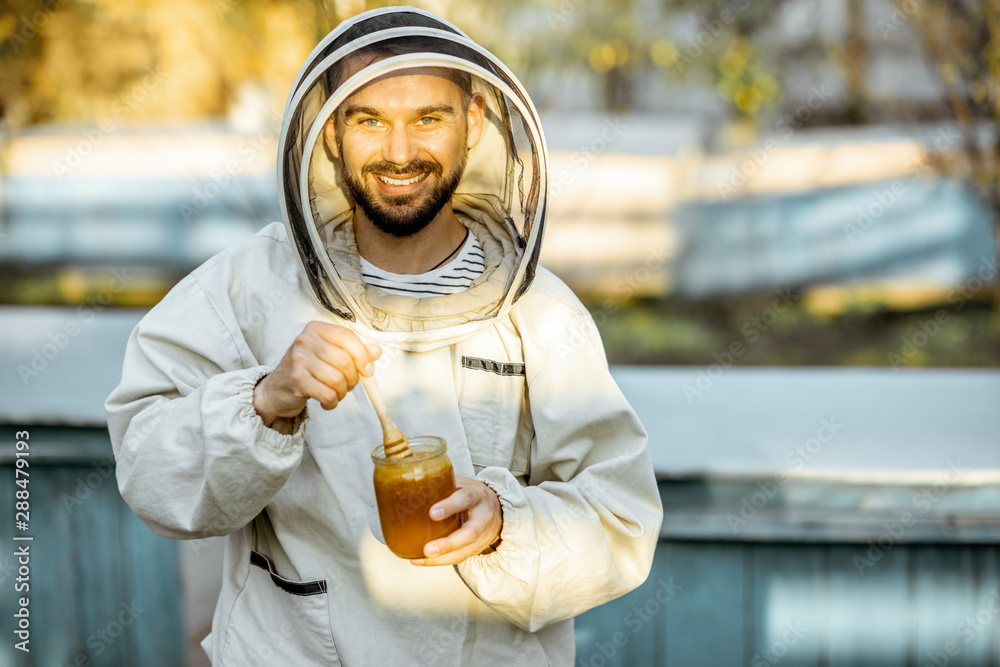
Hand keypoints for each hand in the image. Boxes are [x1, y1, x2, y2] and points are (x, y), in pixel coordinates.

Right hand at [253, 321, 380, 426]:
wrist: (275, 390)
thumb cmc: (305, 370)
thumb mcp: (328, 355)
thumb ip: (353, 351)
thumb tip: (376, 351)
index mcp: (316, 329)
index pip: (347, 337)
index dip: (363, 355)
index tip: (368, 370)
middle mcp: (305, 340)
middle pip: (345, 360)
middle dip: (353, 378)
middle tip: (347, 386)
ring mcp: (298, 359)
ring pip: (338, 379)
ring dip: (342, 392)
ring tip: (336, 394)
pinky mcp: (296, 379)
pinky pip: (327, 394)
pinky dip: (332, 402)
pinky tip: (327, 402)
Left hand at [410, 476, 502, 565]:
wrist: (498, 509)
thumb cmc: (472, 494)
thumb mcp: (463, 484)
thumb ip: (444, 484)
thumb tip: (413, 485)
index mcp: (478, 495)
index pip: (466, 498)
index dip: (450, 506)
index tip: (432, 513)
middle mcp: (484, 517)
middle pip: (470, 533)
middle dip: (448, 544)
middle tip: (428, 549)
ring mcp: (483, 536)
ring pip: (465, 551)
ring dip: (442, 558)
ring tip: (421, 558)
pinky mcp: (478, 548)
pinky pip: (460, 558)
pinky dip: (441, 561)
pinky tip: (423, 560)